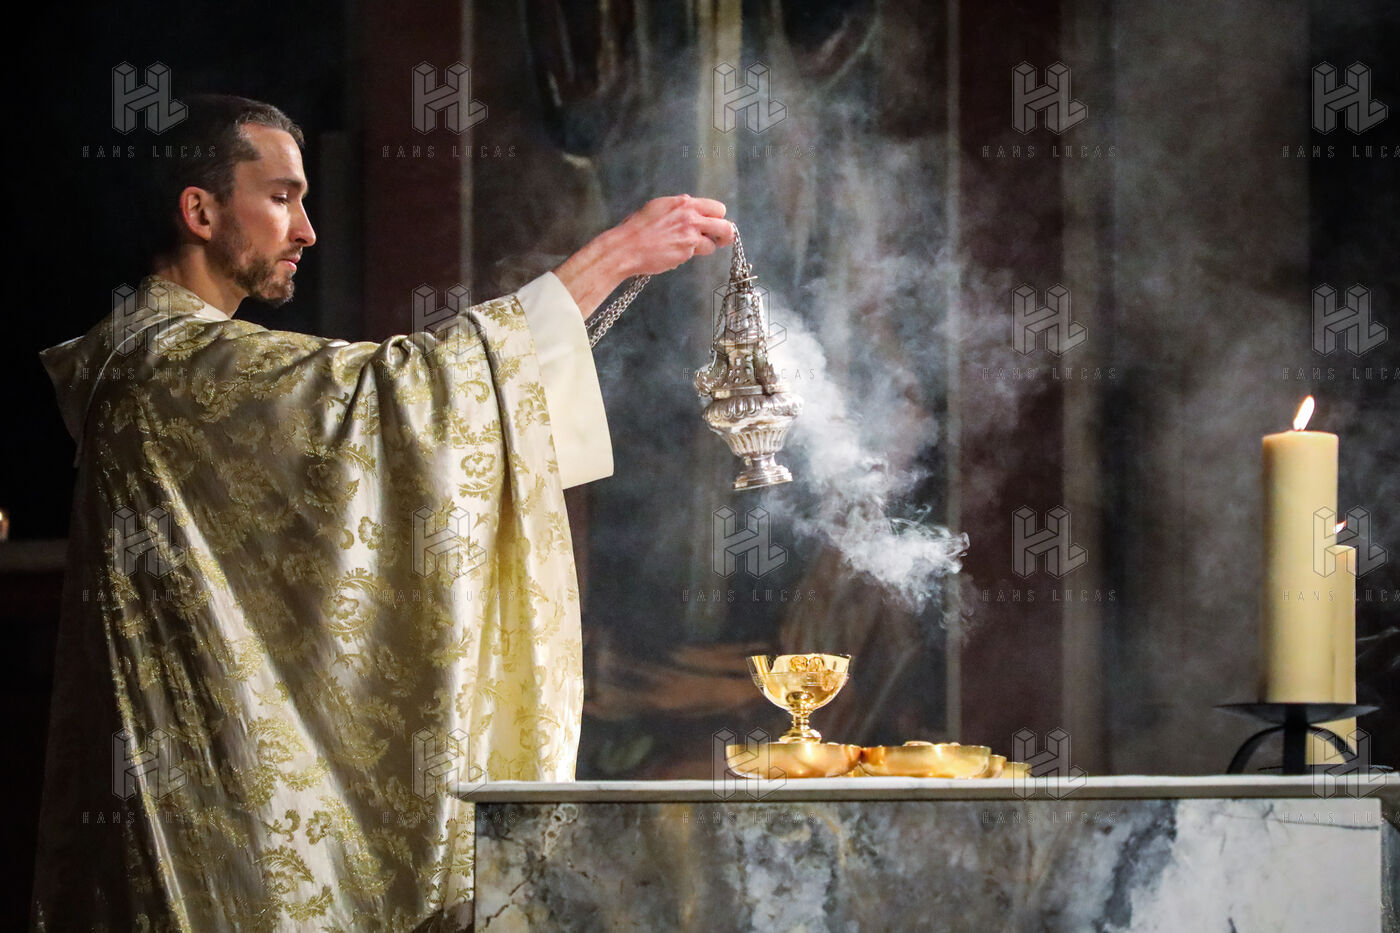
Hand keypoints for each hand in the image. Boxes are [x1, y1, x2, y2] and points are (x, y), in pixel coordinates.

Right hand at [608, 195, 734, 275]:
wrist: (626, 247)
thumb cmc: (637, 228)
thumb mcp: (659, 207)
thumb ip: (678, 207)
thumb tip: (690, 207)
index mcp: (684, 203)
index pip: (717, 208)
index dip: (717, 218)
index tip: (714, 224)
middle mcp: (690, 217)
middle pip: (725, 226)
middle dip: (725, 235)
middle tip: (720, 240)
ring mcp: (689, 235)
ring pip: (712, 244)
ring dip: (704, 248)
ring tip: (687, 248)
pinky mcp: (686, 252)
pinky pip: (695, 255)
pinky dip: (688, 256)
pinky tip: (672, 253)